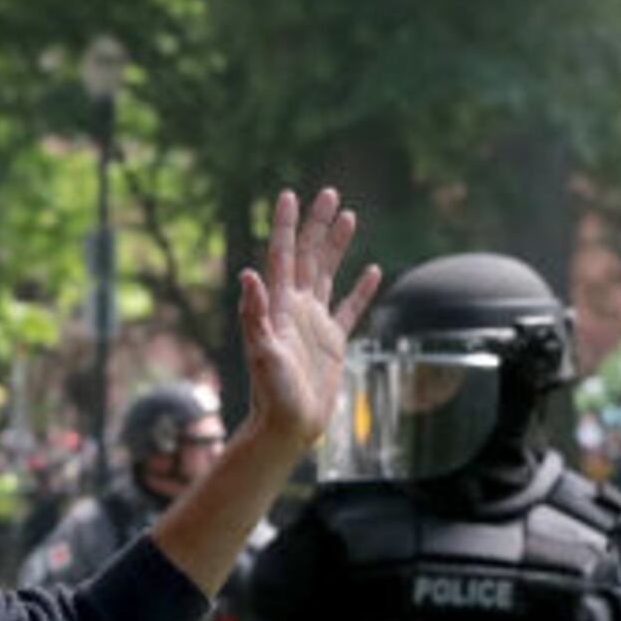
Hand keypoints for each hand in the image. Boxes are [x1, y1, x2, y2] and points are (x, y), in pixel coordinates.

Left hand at [230, 188, 377, 470]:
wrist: (287, 428)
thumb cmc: (271, 395)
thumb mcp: (262, 354)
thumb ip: (255, 316)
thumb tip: (248, 276)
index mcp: (279, 307)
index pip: (281, 256)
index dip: (285, 226)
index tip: (289, 195)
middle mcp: (295, 309)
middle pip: (307, 256)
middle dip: (317, 225)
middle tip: (328, 193)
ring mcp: (314, 324)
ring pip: (327, 274)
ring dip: (336, 246)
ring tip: (349, 216)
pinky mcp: (332, 343)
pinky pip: (349, 308)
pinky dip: (361, 290)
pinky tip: (373, 270)